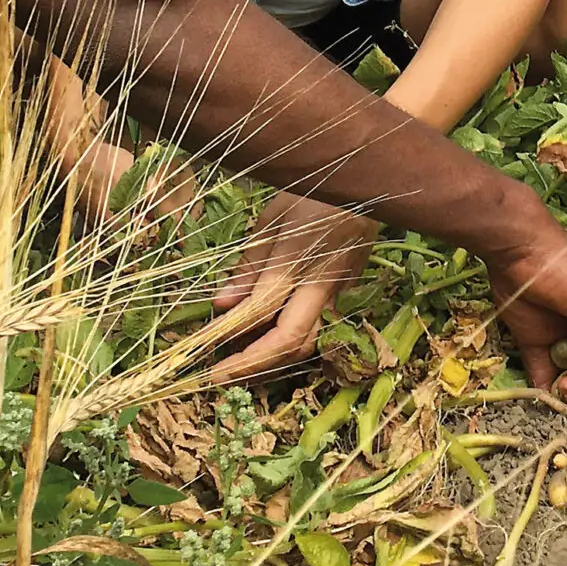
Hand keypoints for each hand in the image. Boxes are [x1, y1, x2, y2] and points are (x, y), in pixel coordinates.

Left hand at [210, 192, 378, 379]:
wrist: (367, 187)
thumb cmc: (312, 193)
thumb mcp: (272, 218)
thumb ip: (249, 265)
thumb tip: (221, 305)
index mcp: (297, 256)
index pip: (260, 308)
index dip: (229, 332)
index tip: (200, 346)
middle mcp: (321, 282)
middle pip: (290, 340)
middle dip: (251, 365)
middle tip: (218, 378)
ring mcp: (340, 291)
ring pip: (308, 342)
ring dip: (273, 362)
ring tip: (240, 369)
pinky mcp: (348, 294)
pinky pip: (318, 329)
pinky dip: (290, 346)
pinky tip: (268, 347)